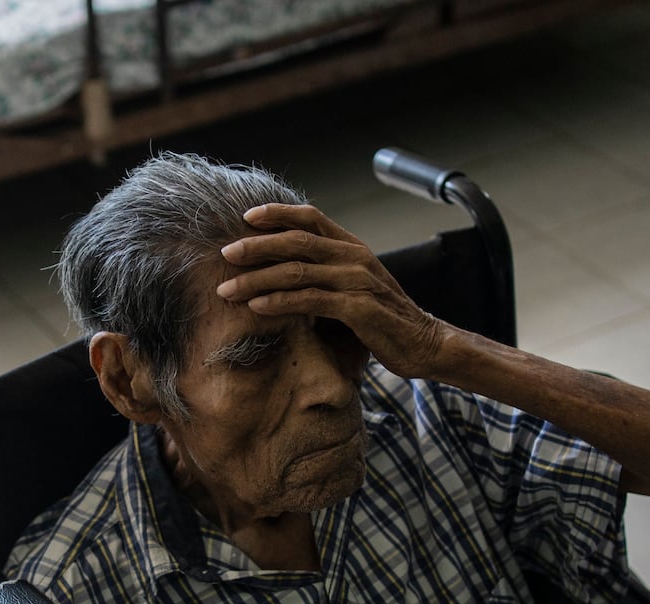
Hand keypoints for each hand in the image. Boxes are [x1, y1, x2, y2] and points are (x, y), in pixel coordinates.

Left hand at [217, 203, 448, 380]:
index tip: (246, 218)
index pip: (310, 218)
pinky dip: (279, 302)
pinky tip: (257, 307)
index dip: (277, 213)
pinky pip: (310, 300)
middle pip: (296, 241)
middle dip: (256, 246)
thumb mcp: (354, 286)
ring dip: (257, 280)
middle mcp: (354, 257)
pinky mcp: (358, 308)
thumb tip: (283, 272)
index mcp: (352, 246)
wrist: (423, 343)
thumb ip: (325, 274)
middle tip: (225, 254)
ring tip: (228, 290)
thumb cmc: (383, 318)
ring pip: (296, 271)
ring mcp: (356, 281)